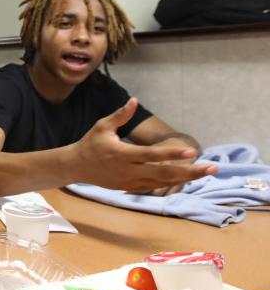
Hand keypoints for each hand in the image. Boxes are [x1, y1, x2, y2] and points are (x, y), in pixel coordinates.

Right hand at [74, 98, 216, 192]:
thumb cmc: (91, 143)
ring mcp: (130, 182)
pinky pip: (156, 186)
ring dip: (185, 178)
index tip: (192, 151)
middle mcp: (128, 170)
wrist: (77, 167)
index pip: (151, 154)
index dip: (172, 153)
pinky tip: (188, 177)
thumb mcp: (102, 126)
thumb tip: (134, 101)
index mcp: (121, 154)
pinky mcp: (131, 188)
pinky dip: (173, 182)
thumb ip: (120, 115)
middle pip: (163, 173)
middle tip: (212, 168)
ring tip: (206, 172)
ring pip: (163, 182)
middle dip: (189, 171)